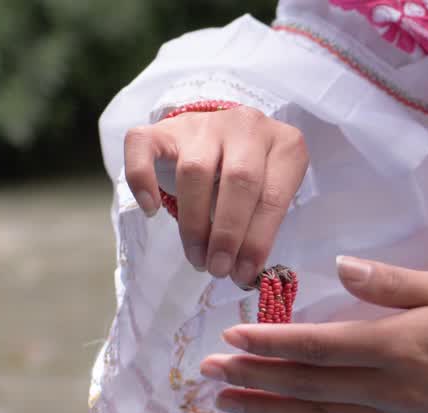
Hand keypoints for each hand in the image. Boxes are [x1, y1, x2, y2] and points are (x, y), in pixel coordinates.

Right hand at [123, 106, 308, 286]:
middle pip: (238, 181)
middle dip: (226, 234)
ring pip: (195, 170)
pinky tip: (150, 210)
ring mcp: (205, 123)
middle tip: (217, 268)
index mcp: (285, 145)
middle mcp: (247, 126)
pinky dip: (142, 180)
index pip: (274, 196)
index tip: (244, 273)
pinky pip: (143, 146)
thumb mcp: (270, 195)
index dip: (257, 240)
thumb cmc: (256, 175)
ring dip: (194, 223)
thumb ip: (261, 226)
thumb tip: (241, 272)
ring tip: (197, 257)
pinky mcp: (166, 127)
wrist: (227, 135)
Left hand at [200, 257, 427, 412]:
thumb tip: (337, 269)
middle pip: (308, 386)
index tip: (228, 338)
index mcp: (398, 345)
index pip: (316, 347)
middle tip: (207, 376)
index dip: (268, 344)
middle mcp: (391, 389)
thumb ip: (393, 283)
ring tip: (226, 408)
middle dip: (254, 380)